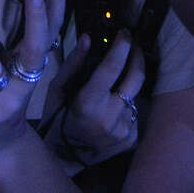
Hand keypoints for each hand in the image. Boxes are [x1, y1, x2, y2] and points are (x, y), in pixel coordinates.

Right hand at [45, 29, 143, 165]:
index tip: (125, 34)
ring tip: (113, 83)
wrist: (63, 158)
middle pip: (135, 78)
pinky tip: (111, 108)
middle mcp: (110, 118)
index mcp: (89, 104)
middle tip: (132, 44)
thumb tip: (88, 38)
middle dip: (136, 57)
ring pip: (133, 96)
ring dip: (126, 85)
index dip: (121, 47)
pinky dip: (124, 106)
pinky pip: (133, 113)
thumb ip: (74, 63)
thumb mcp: (57, 89)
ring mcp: (123, 130)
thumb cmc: (56, 119)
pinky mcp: (131, 139)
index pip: (112, 68)